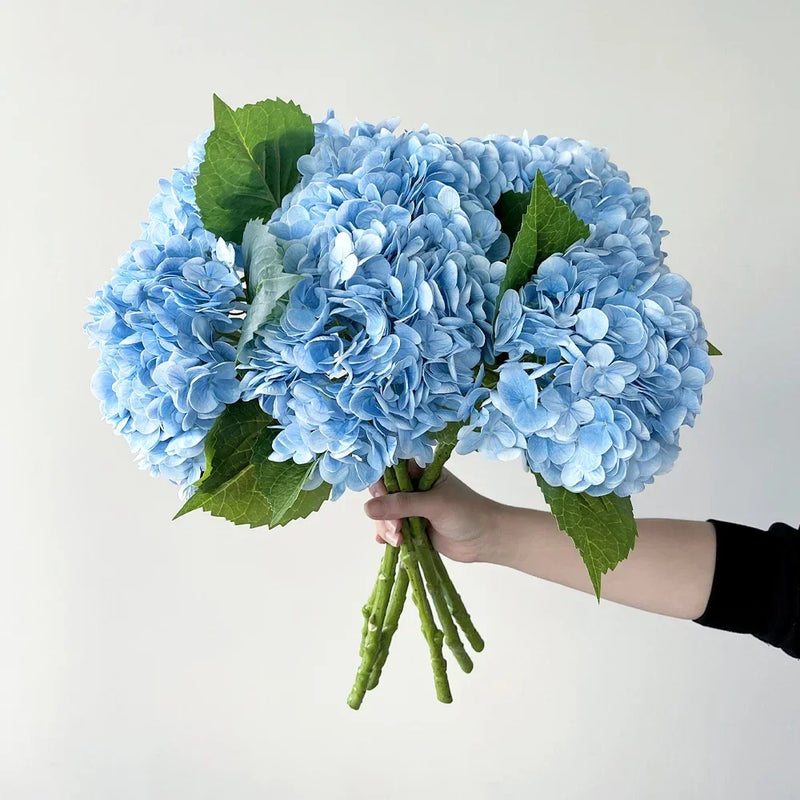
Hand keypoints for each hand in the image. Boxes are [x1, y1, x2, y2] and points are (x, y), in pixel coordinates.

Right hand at [363, 466, 503, 562]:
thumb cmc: (468, 513)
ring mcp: (412, 507)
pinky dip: (388, 536)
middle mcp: (414, 486)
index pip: (390, 468)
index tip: (380, 497)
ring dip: (387, 527)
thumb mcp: (434, 505)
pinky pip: (391, 529)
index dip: (380, 482)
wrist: (487, 540)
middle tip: (396, 528)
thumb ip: (402, 505)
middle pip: (383, 493)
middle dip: (384, 512)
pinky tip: (392, 543)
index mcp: (420, 471)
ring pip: (384, 514)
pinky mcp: (412, 526)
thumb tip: (367, 508)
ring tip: (400, 540)